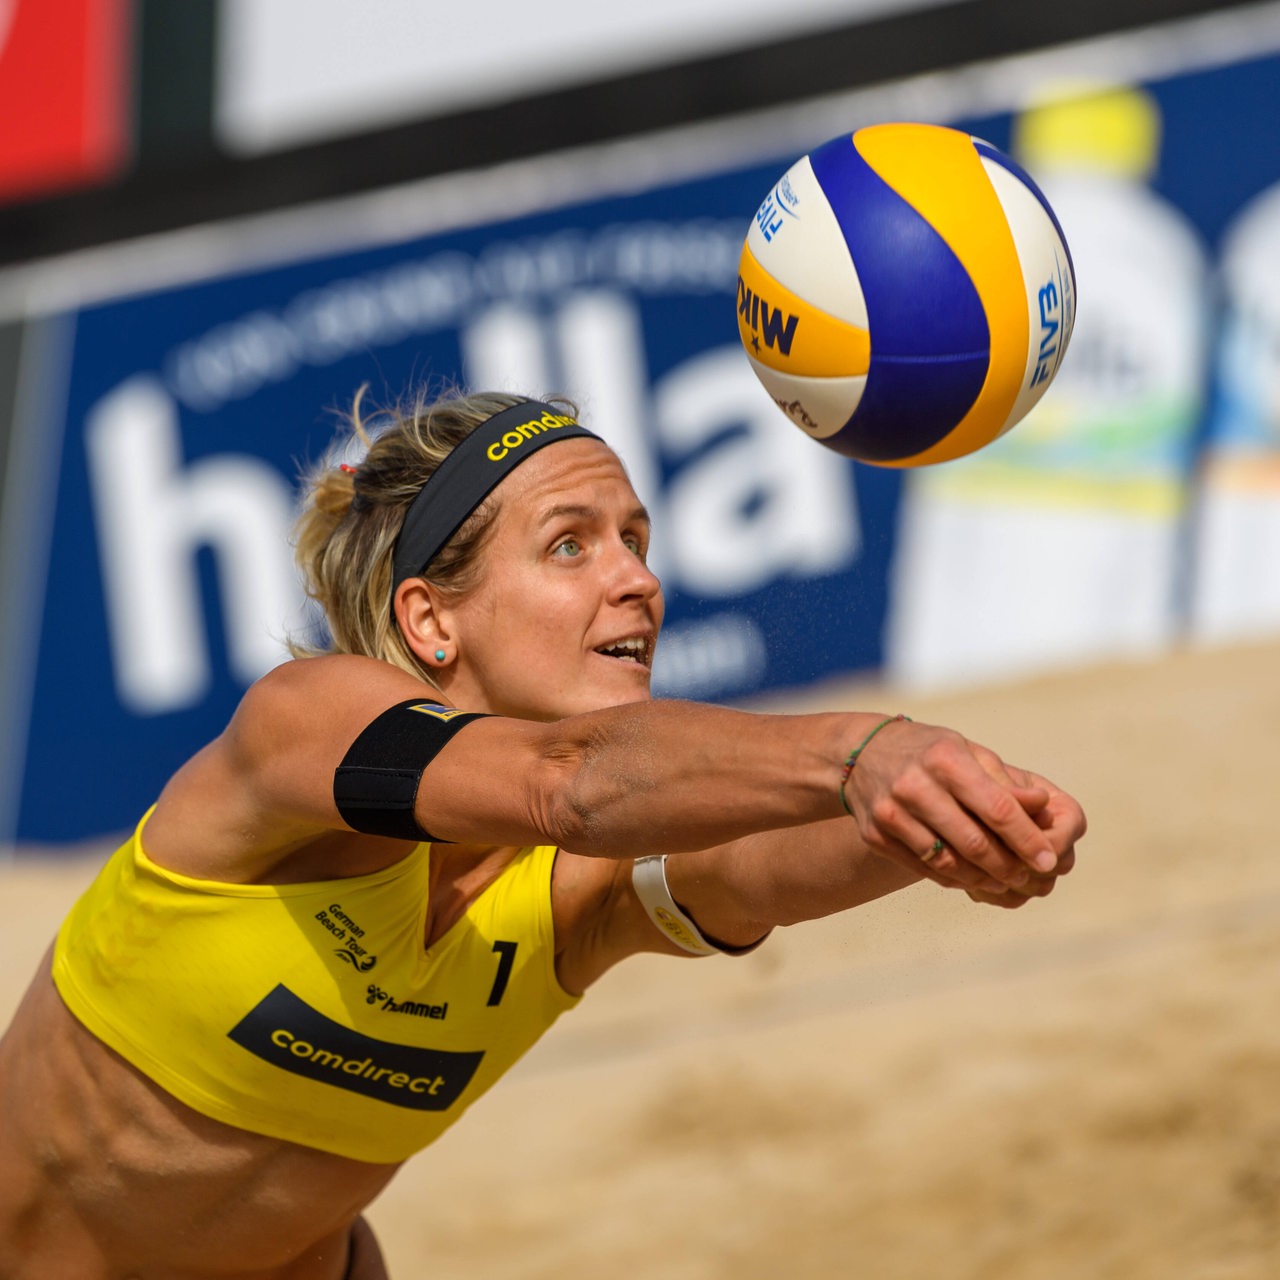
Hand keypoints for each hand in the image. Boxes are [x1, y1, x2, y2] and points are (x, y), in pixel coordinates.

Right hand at [842, 719, 1085, 894]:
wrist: (860, 754)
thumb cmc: (929, 751)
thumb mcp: (966, 751)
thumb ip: (1004, 781)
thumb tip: (1043, 807)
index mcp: (945, 759)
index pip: (996, 808)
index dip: (1027, 839)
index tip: (1050, 860)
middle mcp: (914, 785)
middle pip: (973, 842)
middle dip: (1008, 866)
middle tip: (1028, 876)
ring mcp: (890, 813)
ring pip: (947, 862)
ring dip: (982, 878)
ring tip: (1003, 881)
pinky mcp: (875, 835)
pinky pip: (922, 868)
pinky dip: (952, 877)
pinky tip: (969, 877)